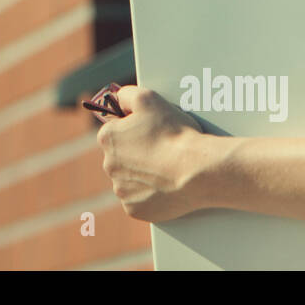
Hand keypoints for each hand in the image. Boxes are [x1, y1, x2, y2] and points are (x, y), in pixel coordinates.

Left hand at [96, 85, 207, 223]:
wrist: (196, 171)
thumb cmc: (173, 133)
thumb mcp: (148, 98)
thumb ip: (126, 94)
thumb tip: (116, 98)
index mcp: (108, 138)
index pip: (115, 130)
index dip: (133, 129)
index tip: (150, 131)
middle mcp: (108, 165)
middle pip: (121, 156)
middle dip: (136, 153)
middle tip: (161, 150)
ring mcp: (121, 190)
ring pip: (129, 179)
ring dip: (142, 175)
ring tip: (166, 169)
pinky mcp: (134, 210)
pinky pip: (138, 200)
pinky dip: (149, 195)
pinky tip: (165, 186)